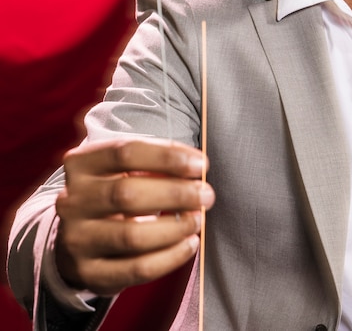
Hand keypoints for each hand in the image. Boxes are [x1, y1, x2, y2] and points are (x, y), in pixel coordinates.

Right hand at [54, 138, 213, 295]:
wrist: (80, 235)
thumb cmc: (115, 190)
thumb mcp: (126, 168)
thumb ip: (156, 162)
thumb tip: (197, 167)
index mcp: (82, 164)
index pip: (126, 152)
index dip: (168, 157)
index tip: (201, 164)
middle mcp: (72, 200)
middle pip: (128, 194)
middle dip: (176, 194)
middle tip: (206, 194)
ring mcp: (76, 239)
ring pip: (132, 235)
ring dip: (175, 227)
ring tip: (198, 219)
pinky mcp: (88, 272)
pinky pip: (136, 269)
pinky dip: (170, 257)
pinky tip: (189, 243)